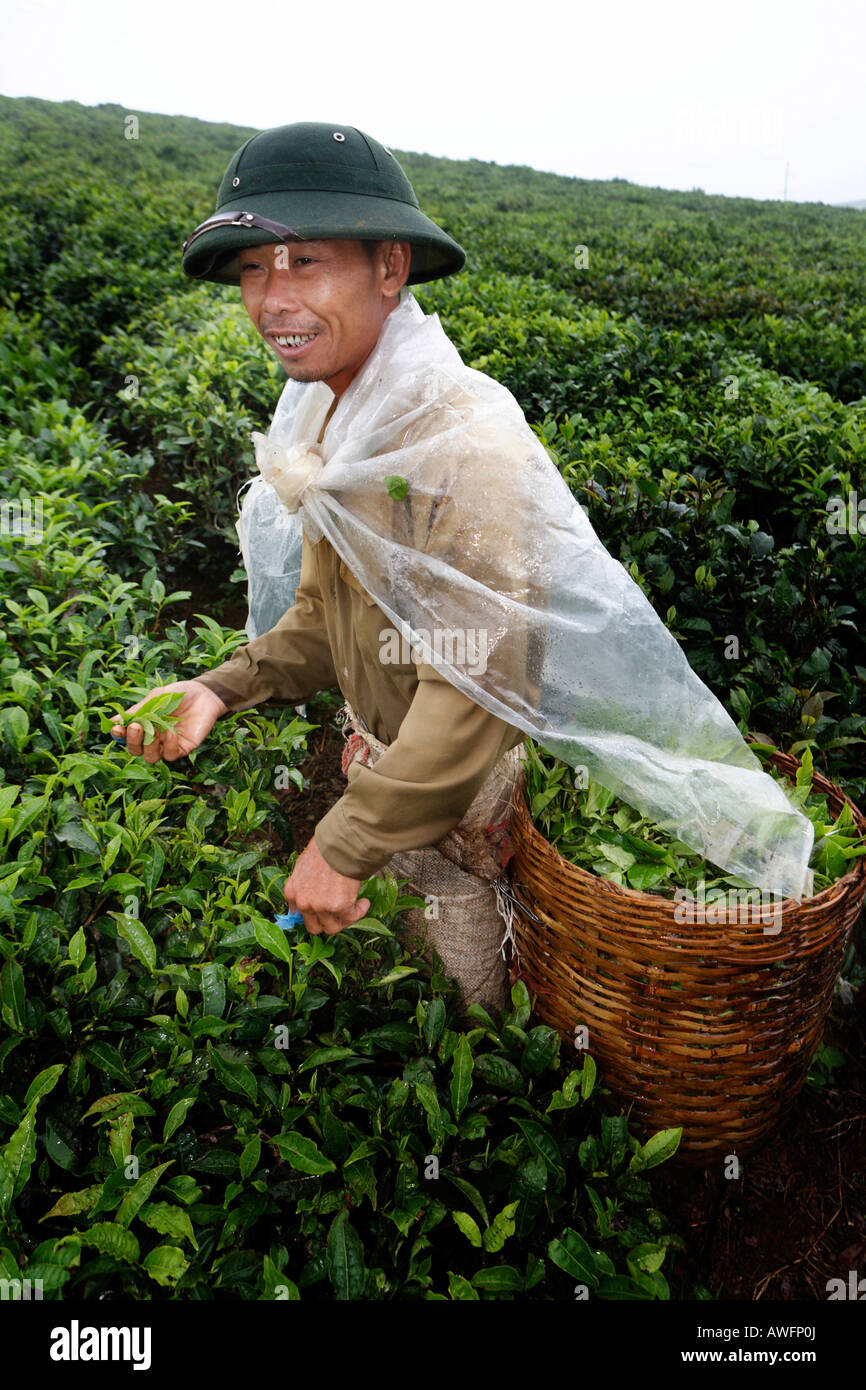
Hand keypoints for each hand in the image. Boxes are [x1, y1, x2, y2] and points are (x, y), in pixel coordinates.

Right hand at [110, 680, 227, 762]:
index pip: (126, 737)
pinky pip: (170, 755)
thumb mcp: (155, 698)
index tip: (116, 728)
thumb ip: (137, 711)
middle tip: (136, 727)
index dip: (119, 735)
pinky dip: (168, 745)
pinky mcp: (183, 749)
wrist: (204, 693)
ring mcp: (167, 745)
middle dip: (132, 741)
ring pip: (151, 757)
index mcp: (143, 726)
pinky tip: (170, 732)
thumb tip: (113, 721)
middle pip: (136, 751)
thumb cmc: (178, 694)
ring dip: (149, 746)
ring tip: (154, 729)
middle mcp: (153, 739)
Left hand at [284, 836, 370, 935]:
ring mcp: (320, 907)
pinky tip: (364, 902)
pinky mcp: (339, 907)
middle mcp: (303, 903)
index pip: (300, 915)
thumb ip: (301, 885)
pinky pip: (352, 918)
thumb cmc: (324, 850)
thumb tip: (306, 898)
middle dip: (327, 922)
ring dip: (345, 919)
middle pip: (314, 927)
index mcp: (292, 893)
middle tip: (339, 914)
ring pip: (333, 928)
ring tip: (355, 905)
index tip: (325, 909)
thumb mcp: (302, 866)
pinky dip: (360, 911)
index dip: (315, 913)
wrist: (339, 844)